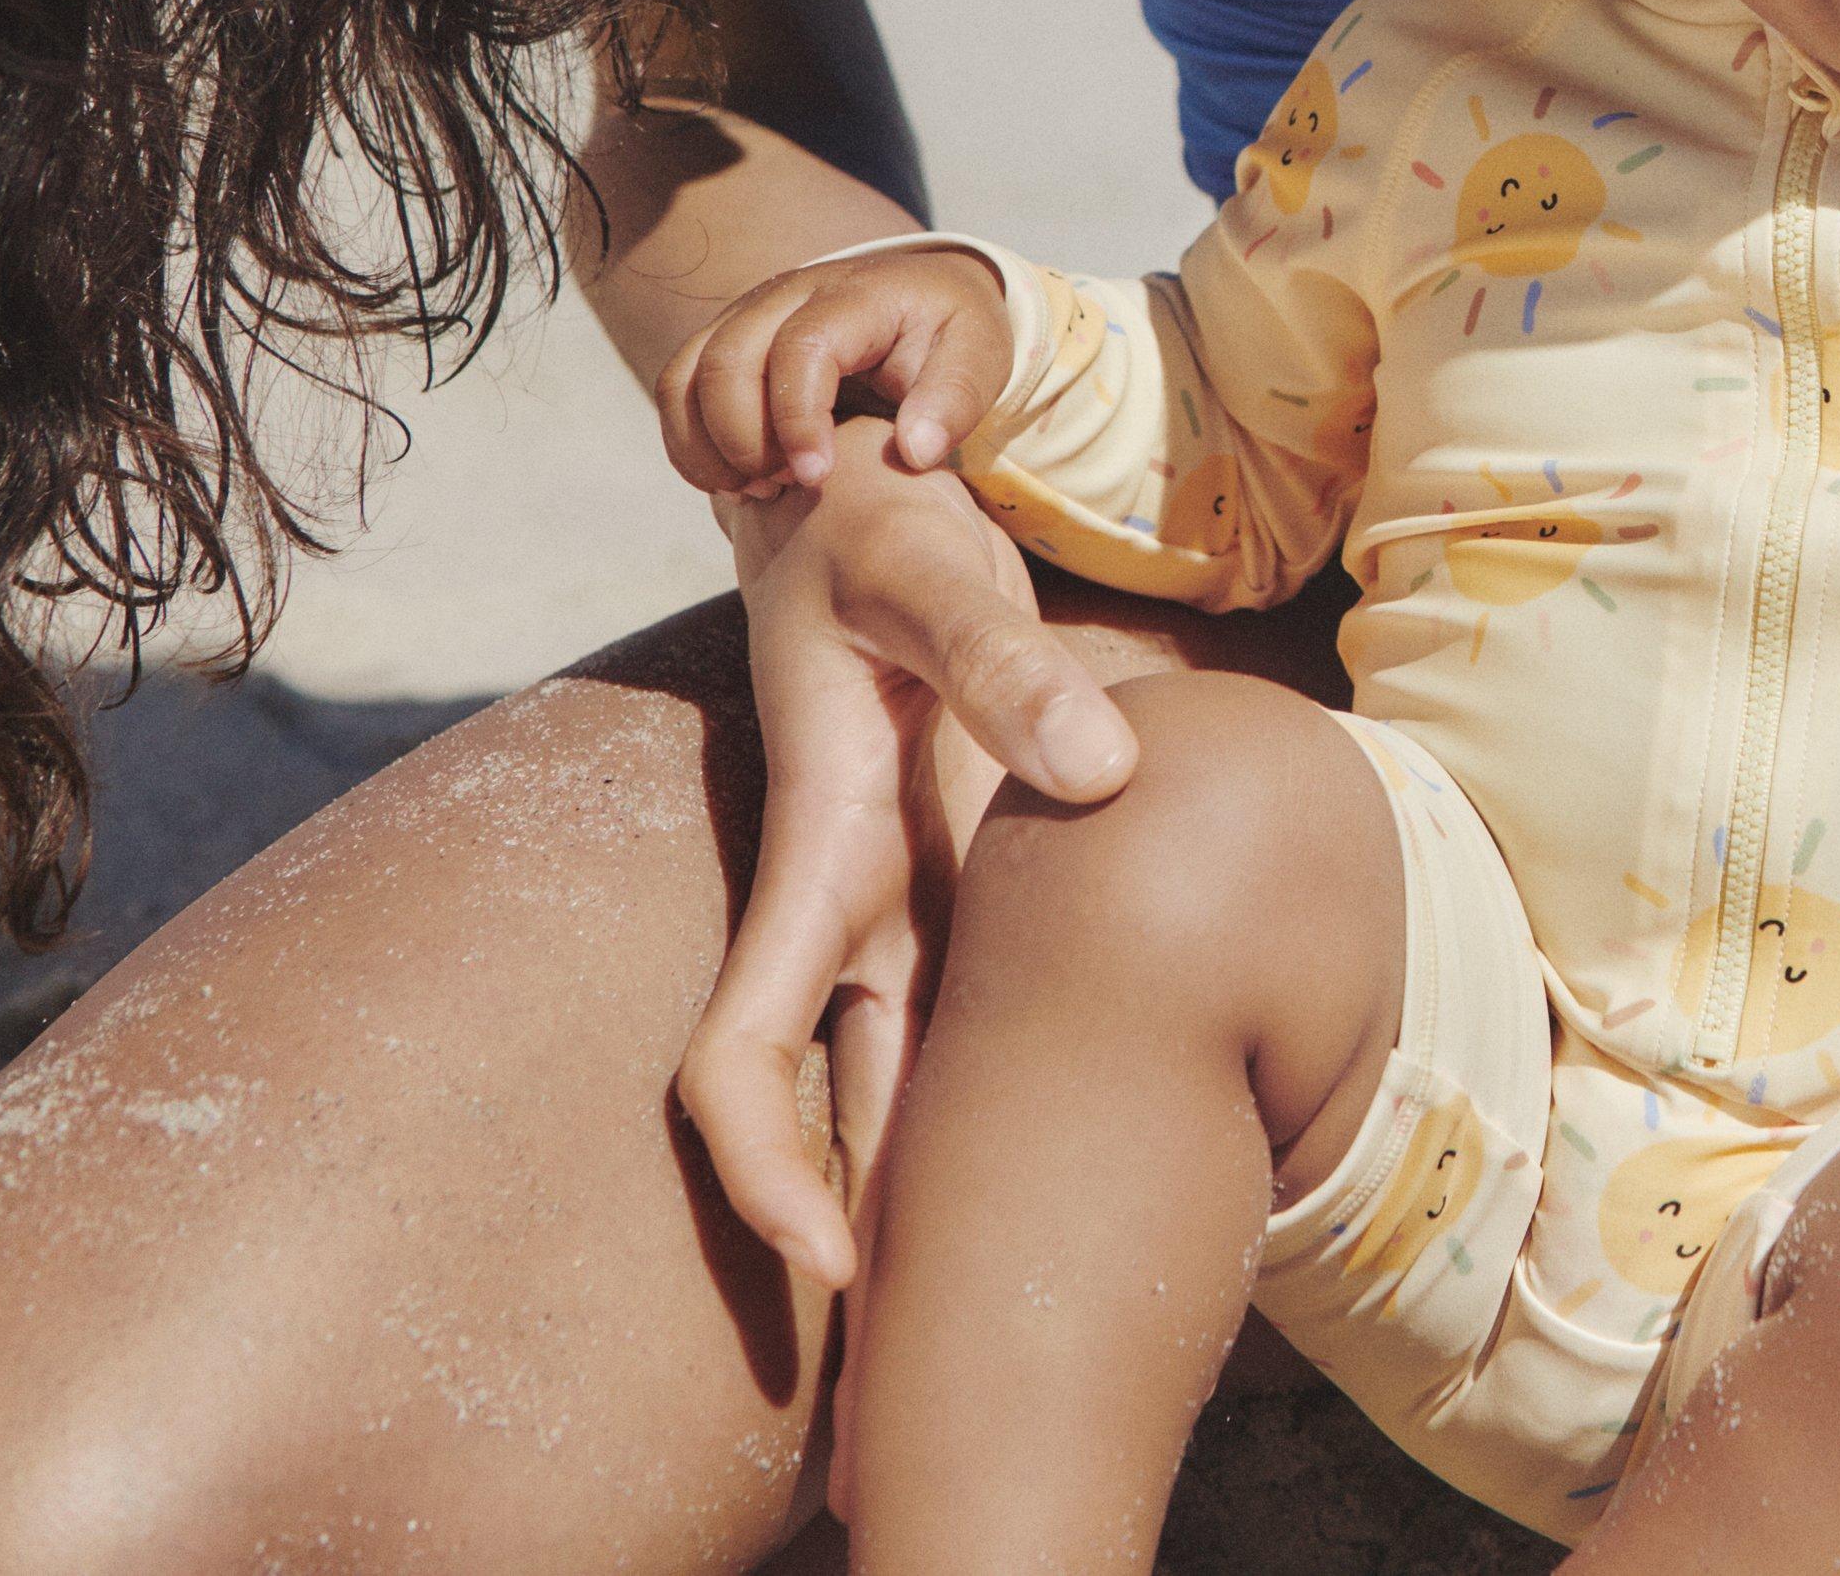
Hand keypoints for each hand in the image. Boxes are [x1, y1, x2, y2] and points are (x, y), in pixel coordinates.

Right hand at [656, 246, 1018, 498]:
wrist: (922, 301)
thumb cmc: (949, 335)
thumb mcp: (978, 358)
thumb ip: (954, 400)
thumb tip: (914, 452)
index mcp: (854, 295)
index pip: (800, 349)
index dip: (796, 419)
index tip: (817, 477)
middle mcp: (786, 296)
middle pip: (725, 363)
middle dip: (744, 442)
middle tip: (789, 487)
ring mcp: (746, 317)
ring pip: (686, 378)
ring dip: (708, 449)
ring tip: (760, 490)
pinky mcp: (725, 344)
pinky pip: (677, 392)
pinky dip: (691, 445)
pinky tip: (736, 482)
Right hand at [674, 445, 1146, 1290]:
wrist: (856, 488)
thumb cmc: (880, 533)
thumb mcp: (936, 581)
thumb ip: (1012, 670)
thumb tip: (1107, 773)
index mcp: (817, 863)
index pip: (733, 1066)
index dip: (762, 1177)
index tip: (828, 1272)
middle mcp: (848, 905)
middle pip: (828, 1112)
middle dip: (866, 1234)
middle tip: (942, 1352)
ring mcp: (899, 897)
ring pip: (902, 1074)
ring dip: (929, 1176)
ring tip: (1016, 1286)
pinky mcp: (952, 870)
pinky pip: (961, 1006)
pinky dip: (987, 1082)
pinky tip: (1069, 1135)